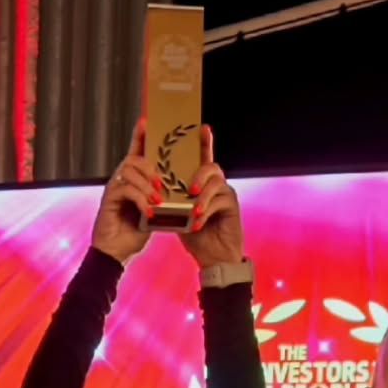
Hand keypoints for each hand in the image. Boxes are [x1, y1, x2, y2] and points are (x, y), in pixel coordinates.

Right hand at [91, 119, 160, 264]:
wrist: (116, 252)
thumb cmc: (133, 231)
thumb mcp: (153, 211)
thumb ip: (160, 197)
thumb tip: (177, 189)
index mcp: (132, 179)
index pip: (136, 151)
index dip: (139, 135)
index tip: (147, 121)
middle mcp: (120, 179)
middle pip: (134, 158)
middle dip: (151, 169)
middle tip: (163, 185)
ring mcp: (113, 188)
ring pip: (129, 171)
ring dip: (147, 185)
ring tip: (157, 201)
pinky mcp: (109, 199)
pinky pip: (125, 189)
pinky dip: (140, 200)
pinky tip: (148, 212)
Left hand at [179, 126, 243, 267]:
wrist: (213, 259)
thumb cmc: (196, 237)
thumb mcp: (179, 216)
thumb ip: (172, 200)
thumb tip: (154, 189)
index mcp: (203, 184)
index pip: (203, 159)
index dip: (204, 142)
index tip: (202, 127)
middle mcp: (216, 185)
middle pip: (211, 166)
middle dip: (199, 175)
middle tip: (190, 189)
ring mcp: (226, 195)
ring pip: (216, 183)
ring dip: (203, 196)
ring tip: (193, 209)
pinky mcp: (232, 207)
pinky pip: (220, 201)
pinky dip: (206, 212)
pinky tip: (197, 223)